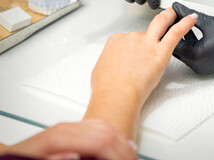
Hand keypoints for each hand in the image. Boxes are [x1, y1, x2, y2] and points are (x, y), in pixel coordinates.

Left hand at [2, 119, 136, 159]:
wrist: (12, 157)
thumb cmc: (25, 159)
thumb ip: (55, 159)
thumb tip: (75, 155)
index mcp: (60, 137)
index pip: (101, 140)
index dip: (118, 153)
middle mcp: (66, 129)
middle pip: (106, 131)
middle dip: (124, 148)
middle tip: (133, 158)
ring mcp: (68, 128)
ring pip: (104, 125)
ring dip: (122, 140)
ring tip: (131, 153)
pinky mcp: (69, 130)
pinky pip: (97, 125)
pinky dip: (113, 133)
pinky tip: (120, 141)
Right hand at [91, 7, 196, 104]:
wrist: (116, 95)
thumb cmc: (107, 87)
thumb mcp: (101, 69)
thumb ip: (111, 62)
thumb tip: (114, 65)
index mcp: (116, 41)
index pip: (128, 38)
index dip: (134, 45)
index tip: (138, 52)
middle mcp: (132, 38)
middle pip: (145, 31)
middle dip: (158, 21)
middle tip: (167, 15)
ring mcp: (147, 43)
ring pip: (161, 26)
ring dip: (169, 20)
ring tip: (177, 16)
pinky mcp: (160, 52)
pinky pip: (175, 33)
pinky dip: (184, 24)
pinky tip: (190, 19)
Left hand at [172, 2, 213, 73]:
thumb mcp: (210, 22)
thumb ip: (189, 16)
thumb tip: (179, 9)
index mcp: (197, 56)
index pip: (173, 42)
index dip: (171, 27)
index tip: (171, 16)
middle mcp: (198, 65)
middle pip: (178, 48)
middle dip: (176, 32)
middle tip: (177, 17)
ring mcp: (203, 67)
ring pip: (186, 51)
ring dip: (185, 37)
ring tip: (186, 22)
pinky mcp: (208, 65)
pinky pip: (194, 54)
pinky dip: (192, 43)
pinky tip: (195, 31)